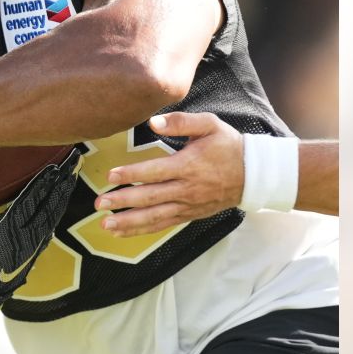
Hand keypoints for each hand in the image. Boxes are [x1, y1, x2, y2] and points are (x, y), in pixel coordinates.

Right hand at [0, 148, 80, 317]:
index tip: (55, 167)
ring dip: (62, 196)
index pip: (29, 204)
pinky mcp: (32, 253)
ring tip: (72, 176)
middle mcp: (24, 239)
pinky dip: (56, 213)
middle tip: (73, 162)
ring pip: (51, 216)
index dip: (43, 185)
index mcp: (7, 234)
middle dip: (60, 184)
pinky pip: (48, 228)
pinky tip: (61, 202)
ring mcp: (30, 247)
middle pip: (47, 206)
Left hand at [97, 112, 243, 237]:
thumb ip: (181, 122)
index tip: (111, 176)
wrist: (253, 174)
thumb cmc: (228, 146)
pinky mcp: (188, 215)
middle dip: (123, 202)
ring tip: (105, 224)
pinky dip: (141, 230)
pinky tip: (122, 232)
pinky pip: (162, 225)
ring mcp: (187, 205)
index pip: (155, 172)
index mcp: (189, 165)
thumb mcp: (209, 125)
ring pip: (154, 217)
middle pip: (150, 198)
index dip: (132, 174)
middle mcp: (187, 189)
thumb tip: (153, 122)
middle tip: (99, 203)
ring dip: (128, 222)